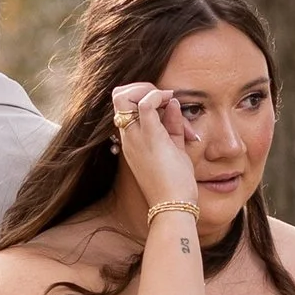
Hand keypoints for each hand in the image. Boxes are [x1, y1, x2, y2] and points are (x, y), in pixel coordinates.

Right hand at [110, 84, 198, 213]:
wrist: (173, 206)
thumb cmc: (175, 184)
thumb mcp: (175, 150)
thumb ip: (173, 126)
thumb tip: (173, 103)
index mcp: (132, 140)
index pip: (124, 105)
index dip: (143, 95)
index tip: (166, 105)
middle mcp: (129, 137)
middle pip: (119, 96)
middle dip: (143, 88)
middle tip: (166, 99)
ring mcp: (136, 137)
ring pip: (124, 95)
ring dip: (148, 90)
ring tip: (169, 102)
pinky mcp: (151, 138)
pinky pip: (145, 104)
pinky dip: (157, 96)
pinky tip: (172, 103)